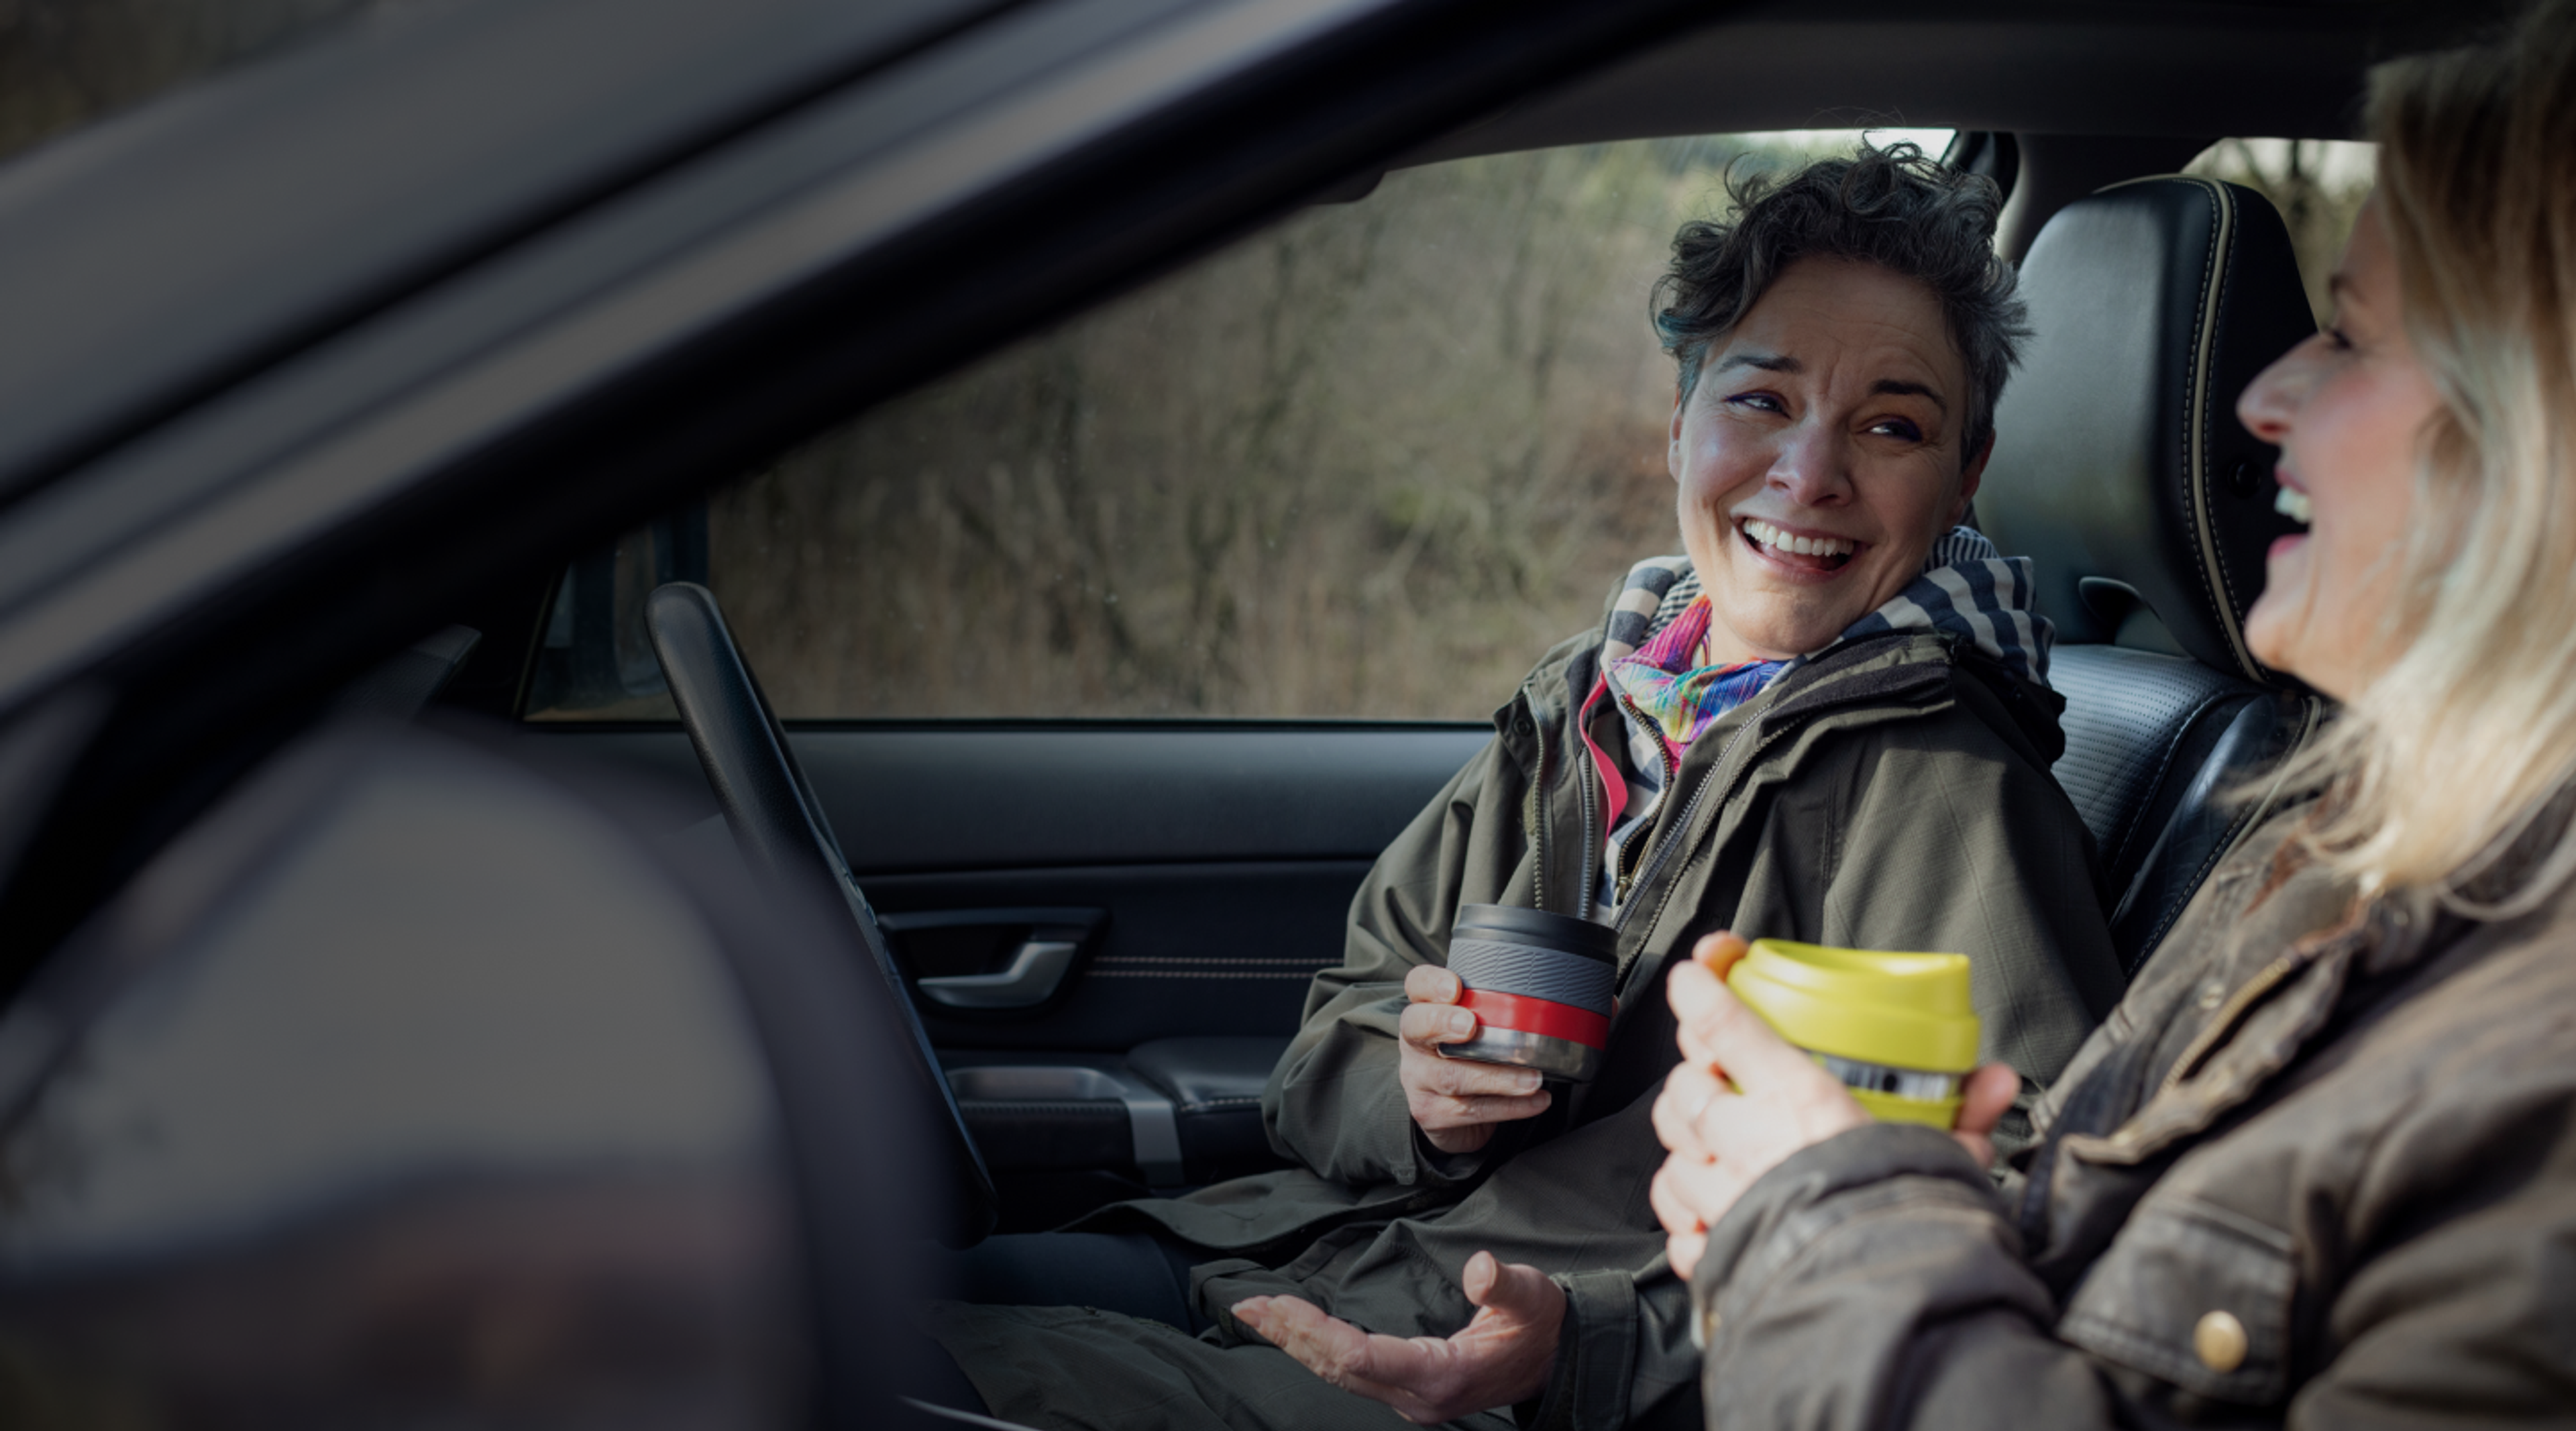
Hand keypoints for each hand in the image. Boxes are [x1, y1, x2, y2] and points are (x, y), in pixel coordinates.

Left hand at [1232, 1250, 1562, 1422]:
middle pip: (1337, 1370)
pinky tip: (1297, 1332)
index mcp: (1442, 1374)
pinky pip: (1351, 1374)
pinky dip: (1318, 1350)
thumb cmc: (1544, 1324)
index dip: (1315, 1332)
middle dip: (1290, 1337)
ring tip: (1257, 1315)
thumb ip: (1504, 1284)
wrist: (1560, 1360)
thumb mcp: (1534, 1296)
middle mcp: (1418, 1397)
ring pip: (1339, 1376)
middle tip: (1247, 1305)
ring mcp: (1411, 1399)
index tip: (1279, 1304)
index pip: (1360, 1358)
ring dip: (1296, 1344)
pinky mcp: (1408, 1392)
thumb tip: (1478, 1268)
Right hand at [1399, 964, 1550, 1153]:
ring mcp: (1418, 1081)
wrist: (1449, 1115)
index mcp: (1424, 1012)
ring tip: (1533, 1079)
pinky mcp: (1430, 1114)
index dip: (1431, 983)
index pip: (1417, 985)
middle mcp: (1415, 1044)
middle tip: (1471, 1025)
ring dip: (1497, 1079)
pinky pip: (1470, 1110)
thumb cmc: (1470, 1060)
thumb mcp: (1476, 1031)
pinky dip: (1509, 1107)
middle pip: (1417, 1027)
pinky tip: (1536, 1101)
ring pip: (1451, 1077)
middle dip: (1443, 1023)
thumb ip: (1496, 1012)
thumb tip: (1552, 998)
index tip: (1455, 987)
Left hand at [1647, 932, 2019, 1279]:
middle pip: (1687, 1089)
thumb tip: (1994, 1080)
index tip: (1695, 976)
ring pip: (1672, 1155)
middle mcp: (1750, 1140)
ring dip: (1689, 1154)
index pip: (1728, 1025)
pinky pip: (1679, 1226)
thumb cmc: (1909, 1223)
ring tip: (1716, 1157)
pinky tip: (1713, 1219)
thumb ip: (1967, 1113)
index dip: (1705, 993)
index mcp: (1800, 1099)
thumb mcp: (1947, 1156)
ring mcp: (1724, 1196)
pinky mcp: (1716, 1249)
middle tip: (1721, 1090)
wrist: (1885, 1303)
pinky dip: (1690, 1221)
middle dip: (1695, 1086)